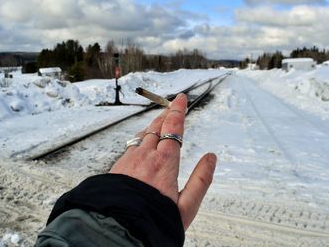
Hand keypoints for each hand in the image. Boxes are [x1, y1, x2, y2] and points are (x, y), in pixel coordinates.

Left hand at [110, 93, 216, 229]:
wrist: (118, 229)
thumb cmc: (153, 220)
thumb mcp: (186, 206)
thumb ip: (201, 180)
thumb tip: (211, 158)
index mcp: (164, 162)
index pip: (173, 128)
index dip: (177, 111)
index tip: (180, 99)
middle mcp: (144, 156)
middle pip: (156, 128)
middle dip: (165, 116)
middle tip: (170, 108)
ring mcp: (129, 161)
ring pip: (141, 136)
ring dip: (151, 128)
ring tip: (157, 125)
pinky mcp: (117, 168)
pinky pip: (131, 147)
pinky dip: (139, 141)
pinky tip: (140, 146)